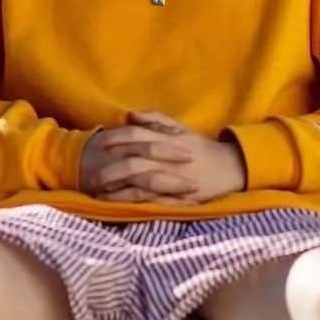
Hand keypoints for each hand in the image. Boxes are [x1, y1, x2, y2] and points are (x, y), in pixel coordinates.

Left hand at [85, 110, 246, 204]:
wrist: (228, 167)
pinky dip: (132, 202)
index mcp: (168, 140)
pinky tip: (117, 204)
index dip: (116, 140)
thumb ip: (156, 119)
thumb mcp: (180, 128)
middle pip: (134, 163)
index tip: (98, 143)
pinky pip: (151, 201)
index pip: (137, 137)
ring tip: (98, 192)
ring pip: (140, 185)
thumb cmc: (200, 147)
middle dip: (110, 169)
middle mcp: (168, 160)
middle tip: (90, 173)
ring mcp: (172, 179)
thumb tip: (130, 115)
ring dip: (117, 189)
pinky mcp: (177, 197)